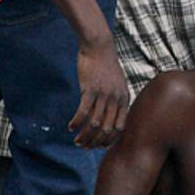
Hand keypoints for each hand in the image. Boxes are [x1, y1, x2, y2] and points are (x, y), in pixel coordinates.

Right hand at [72, 32, 131, 148]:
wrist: (99, 47)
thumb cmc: (106, 66)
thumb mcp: (117, 84)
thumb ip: (115, 100)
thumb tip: (109, 116)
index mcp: (124, 99)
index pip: (119, 128)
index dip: (109, 140)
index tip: (99, 145)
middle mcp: (115, 100)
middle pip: (106, 129)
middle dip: (95, 142)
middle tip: (85, 147)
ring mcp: (103, 95)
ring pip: (94, 124)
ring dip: (84, 136)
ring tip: (76, 141)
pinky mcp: (89, 90)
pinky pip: (82, 112)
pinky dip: (76, 123)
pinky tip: (70, 127)